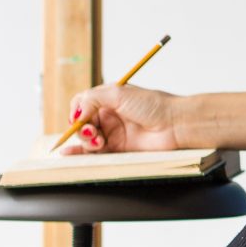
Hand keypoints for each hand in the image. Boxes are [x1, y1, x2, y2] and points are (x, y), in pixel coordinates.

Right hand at [64, 84, 184, 151]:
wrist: (175, 124)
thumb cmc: (152, 105)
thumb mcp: (118, 93)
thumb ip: (92, 99)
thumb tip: (76, 114)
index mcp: (108, 98)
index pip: (81, 104)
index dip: (76, 112)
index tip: (79, 119)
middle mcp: (109, 115)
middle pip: (82, 123)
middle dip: (82, 129)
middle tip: (92, 132)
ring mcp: (114, 132)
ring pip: (87, 138)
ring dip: (85, 140)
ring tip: (97, 140)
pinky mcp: (119, 148)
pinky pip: (95, 152)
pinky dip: (81, 152)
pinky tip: (70, 153)